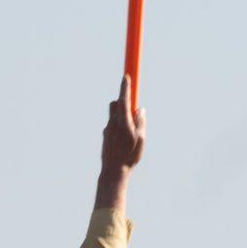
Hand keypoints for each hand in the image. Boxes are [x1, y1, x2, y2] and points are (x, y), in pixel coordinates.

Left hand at [96, 76, 143, 209]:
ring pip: (113, 114)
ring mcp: (107, 128)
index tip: (126, 76)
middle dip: (122, 101)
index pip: (124, 99)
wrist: (113, 171)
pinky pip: (112, 125)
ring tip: (129, 131)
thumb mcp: (141, 139)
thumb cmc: (130, 156)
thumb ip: (141, 122)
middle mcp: (113, 123)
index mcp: (124, 122)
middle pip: (115, 103)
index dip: (125, 87)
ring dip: (121, 114)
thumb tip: (140, 109)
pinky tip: (123, 143)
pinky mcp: (105, 135)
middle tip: (132, 109)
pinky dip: (119, 127)